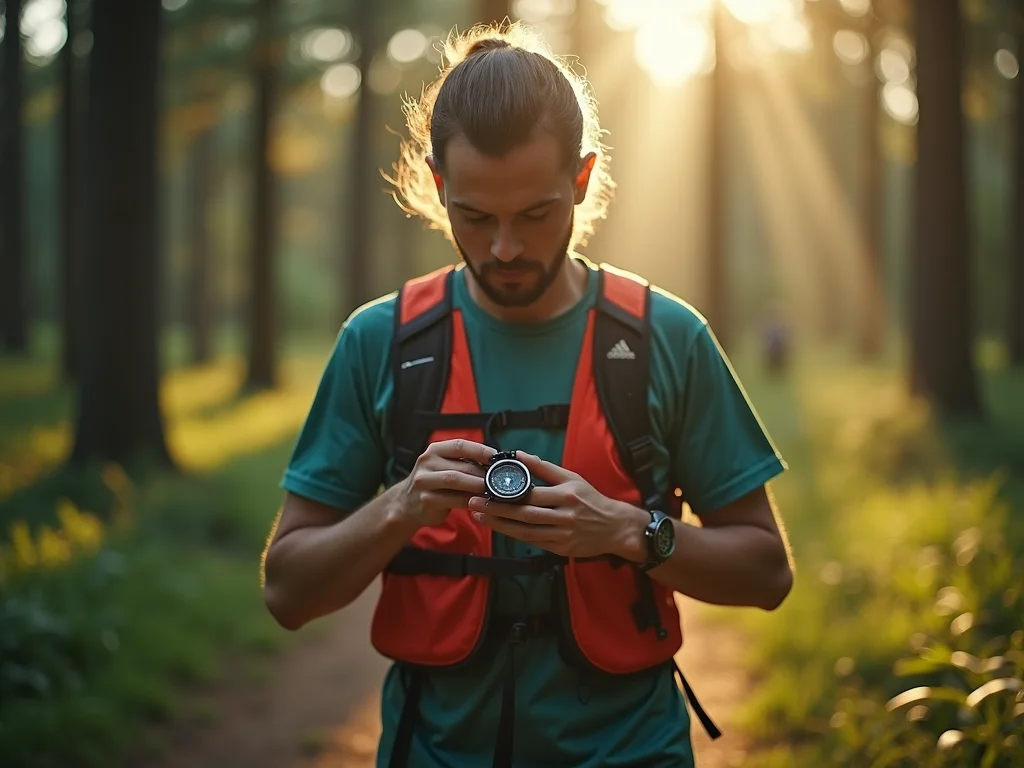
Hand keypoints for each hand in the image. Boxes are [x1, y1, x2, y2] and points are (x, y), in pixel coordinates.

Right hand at [398, 439, 495, 527]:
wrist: (406, 504)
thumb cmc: (433, 483)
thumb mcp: (443, 466)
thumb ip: (463, 463)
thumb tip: (495, 464)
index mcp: (434, 450)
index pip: (461, 445)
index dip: (481, 451)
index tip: (499, 458)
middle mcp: (427, 462)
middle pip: (462, 465)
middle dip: (484, 473)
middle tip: (501, 480)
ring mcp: (425, 481)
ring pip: (457, 481)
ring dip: (478, 485)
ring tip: (494, 490)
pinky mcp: (427, 500)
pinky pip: (454, 499)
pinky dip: (471, 501)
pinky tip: (481, 502)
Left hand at [468, 452, 648, 559]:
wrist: (615, 527)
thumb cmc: (592, 499)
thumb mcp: (572, 478)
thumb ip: (545, 468)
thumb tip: (520, 455)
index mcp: (567, 494)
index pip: (532, 493)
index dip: (507, 493)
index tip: (486, 487)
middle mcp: (564, 515)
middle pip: (525, 514)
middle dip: (497, 510)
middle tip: (474, 503)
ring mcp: (562, 534)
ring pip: (525, 531)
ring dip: (500, 525)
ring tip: (480, 517)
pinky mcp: (560, 549)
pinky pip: (533, 541)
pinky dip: (514, 535)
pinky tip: (500, 528)